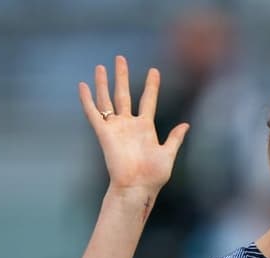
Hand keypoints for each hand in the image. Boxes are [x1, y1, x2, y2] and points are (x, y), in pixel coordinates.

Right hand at [79, 55, 188, 196]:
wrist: (137, 187)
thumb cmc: (154, 175)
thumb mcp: (168, 154)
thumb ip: (175, 138)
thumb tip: (186, 124)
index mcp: (146, 128)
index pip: (148, 100)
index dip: (151, 86)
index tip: (154, 70)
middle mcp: (129, 124)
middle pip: (125, 94)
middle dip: (122, 76)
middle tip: (120, 58)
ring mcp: (116, 128)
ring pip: (108, 99)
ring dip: (104, 83)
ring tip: (101, 66)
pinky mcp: (104, 133)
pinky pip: (93, 113)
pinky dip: (87, 100)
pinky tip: (83, 85)